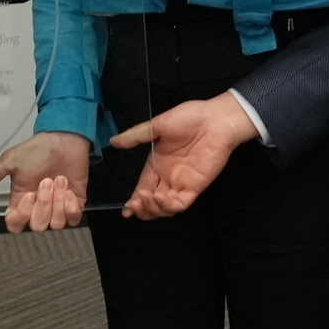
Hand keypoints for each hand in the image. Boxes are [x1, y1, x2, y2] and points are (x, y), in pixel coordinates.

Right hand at [0, 131, 91, 232]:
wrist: (64, 140)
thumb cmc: (37, 149)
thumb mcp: (9, 161)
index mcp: (21, 201)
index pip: (15, 225)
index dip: (21, 216)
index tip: (28, 195)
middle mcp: (38, 208)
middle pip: (37, 226)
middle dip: (43, 204)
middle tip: (46, 181)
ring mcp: (57, 209)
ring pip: (55, 224)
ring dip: (57, 201)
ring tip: (59, 180)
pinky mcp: (75, 206)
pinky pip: (73, 220)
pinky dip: (71, 206)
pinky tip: (69, 190)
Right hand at [110, 93, 257, 218]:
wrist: (215, 120)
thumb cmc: (188, 119)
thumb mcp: (157, 125)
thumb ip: (136, 136)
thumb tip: (113, 141)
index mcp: (156, 165)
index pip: (142, 188)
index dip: (134, 201)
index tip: (126, 210)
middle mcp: (167, 177)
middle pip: (152, 203)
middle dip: (141, 208)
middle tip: (133, 205)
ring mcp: (181, 184)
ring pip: (165, 208)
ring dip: (152, 209)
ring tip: (145, 199)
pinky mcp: (195, 187)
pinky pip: (180, 204)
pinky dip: (168, 205)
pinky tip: (159, 197)